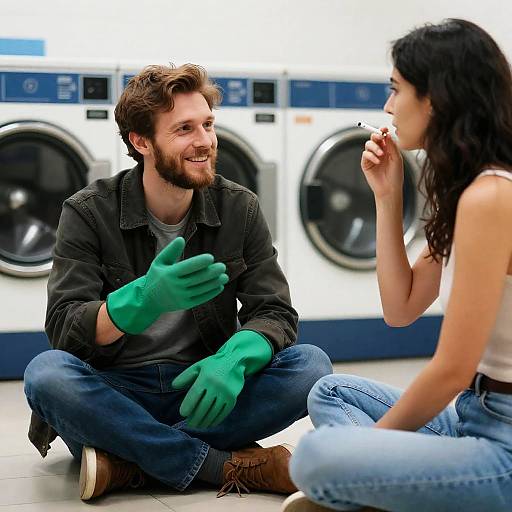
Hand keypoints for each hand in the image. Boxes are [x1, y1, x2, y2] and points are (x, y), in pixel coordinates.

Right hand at [106, 237, 228, 333]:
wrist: (148, 300)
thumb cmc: (156, 277)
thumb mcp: (159, 262)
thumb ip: (170, 251)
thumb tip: (180, 239)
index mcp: (169, 274)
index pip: (186, 267)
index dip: (199, 263)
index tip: (211, 258)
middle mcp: (175, 286)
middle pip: (196, 279)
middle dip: (211, 273)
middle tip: (223, 267)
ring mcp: (180, 297)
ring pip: (201, 289)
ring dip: (214, 283)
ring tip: (225, 276)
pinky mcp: (185, 305)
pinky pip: (201, 299)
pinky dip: (211, 293)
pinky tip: (219, 286)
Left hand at [172, 330, 271, 428]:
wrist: (235, 361)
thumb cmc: (213, 365)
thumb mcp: (198, 367)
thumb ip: (185, 376)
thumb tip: (174, 386)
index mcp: (206, 377)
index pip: (194, 395)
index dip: (188, 406)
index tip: (183, 414)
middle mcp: (216, 386)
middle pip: (203, 407)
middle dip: (195, 418)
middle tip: (190, 424)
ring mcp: (226, 393)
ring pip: (213, 412)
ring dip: (205, 421)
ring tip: (199, 425)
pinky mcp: (233, 398)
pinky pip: (223, 413)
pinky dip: (216, 420)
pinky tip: (210, 423)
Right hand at [360, 127, 403, 198]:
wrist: (389, 189)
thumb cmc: (395, 175)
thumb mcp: (396, 158)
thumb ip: (392, 146)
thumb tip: (386, 134)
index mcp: (388, 148)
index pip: (383, 136)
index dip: (382, 131)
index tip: (384, 129)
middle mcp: (379, 151)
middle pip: (374, 138)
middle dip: (376, 136)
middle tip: (380, 138)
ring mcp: (371, 157)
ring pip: (368, 144)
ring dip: (374, 147)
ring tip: (381, 154)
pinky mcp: (365, 164)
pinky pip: (365, 154)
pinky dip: (371, 156)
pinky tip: (378, 161)